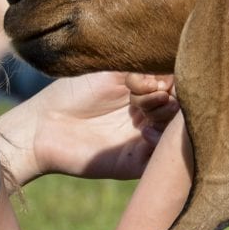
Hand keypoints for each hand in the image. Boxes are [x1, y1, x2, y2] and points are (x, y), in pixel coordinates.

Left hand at [0, 71, 176, 184]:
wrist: (42, 126)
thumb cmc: (75, 90)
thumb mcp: (116, 69)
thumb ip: (150, 68)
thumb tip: (181, 66)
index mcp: (149, 89)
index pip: (182, 83)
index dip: (181, 78)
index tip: (161, 74)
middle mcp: (153, 114)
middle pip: (186, 108)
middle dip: (176, 99)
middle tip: (155, 92)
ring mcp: (147, 139)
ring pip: (178, 133)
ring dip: (169, 120)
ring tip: (147, 111)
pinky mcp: (137, 163)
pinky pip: (162, 159)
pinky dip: (160, 145)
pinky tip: (145, 134)